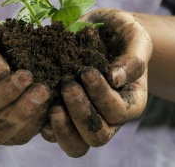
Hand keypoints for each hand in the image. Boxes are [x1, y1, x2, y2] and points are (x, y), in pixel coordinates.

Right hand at [0, 19, 50, 144]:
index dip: (2, 93)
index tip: (26, 75)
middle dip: (20, 112)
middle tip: (43, 90)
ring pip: (9, 137)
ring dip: (32, 118)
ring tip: (48, 94)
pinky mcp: (4, 132)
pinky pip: (22, 136)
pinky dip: (38, 123)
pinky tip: (50, 103)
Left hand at [41, 9, 152, 156]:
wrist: (104, 30)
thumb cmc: (123, 34)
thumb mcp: (136, 38)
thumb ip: (132, 58)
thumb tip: (116, 79)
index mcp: (131, 102)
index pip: (117, 112)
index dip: (101, 95)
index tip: (87, 72)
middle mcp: (110, 119)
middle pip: (97, 136)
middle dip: (81, 114)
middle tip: (68, 86)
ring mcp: (85, 120)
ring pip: (76, 144)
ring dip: (62, 127)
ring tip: (52, 103)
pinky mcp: (64, 115)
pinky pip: (53, 134)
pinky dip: (44, 123)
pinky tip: (38, 102)